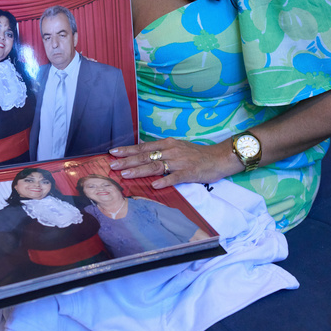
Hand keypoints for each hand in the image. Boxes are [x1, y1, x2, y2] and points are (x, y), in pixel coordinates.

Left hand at [108, 137, 241, 189]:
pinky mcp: (189, 173)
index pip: (143, 147)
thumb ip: (160, 149)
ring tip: (126, 174)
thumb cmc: (196, 154)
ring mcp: (180, 162)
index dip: (127, 150)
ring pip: (156, 166)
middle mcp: (171, 151)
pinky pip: (175, 178)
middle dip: (127, 161)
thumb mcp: (177, 147)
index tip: (112, 153)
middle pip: (146, 156)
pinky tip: (154, 186)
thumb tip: (142, 149)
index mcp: (167, 144)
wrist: (218, 157)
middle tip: (112, 166)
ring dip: (140, 170)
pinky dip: (164, 182)